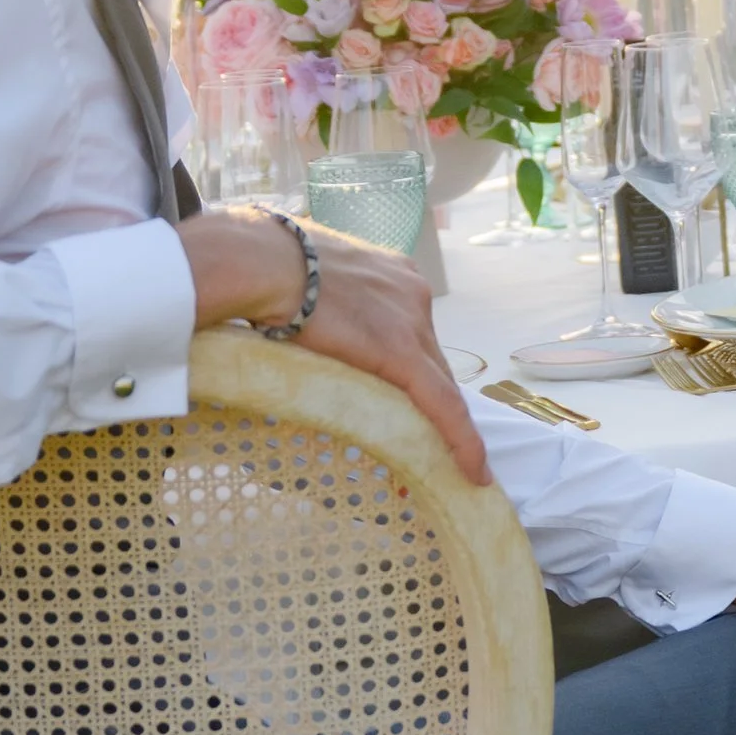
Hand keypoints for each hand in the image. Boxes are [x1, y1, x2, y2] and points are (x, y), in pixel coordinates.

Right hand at [177, 210, 487, 483]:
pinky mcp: (404, 356)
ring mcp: (411, 322)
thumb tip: (303, 319)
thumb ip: (325, 302)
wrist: (262, 261)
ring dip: (443, 424)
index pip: (411, 330)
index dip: (415, 368)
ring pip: (440, 384)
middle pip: (430, 358)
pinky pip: (442, 405)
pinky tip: (473, 472)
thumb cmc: (266, 264)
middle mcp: (412, 293)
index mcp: (390, 273)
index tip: (413, 394)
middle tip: (430, 440)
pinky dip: (460, 440)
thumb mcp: (310, 279)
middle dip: (431, 399)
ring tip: (451, 465)